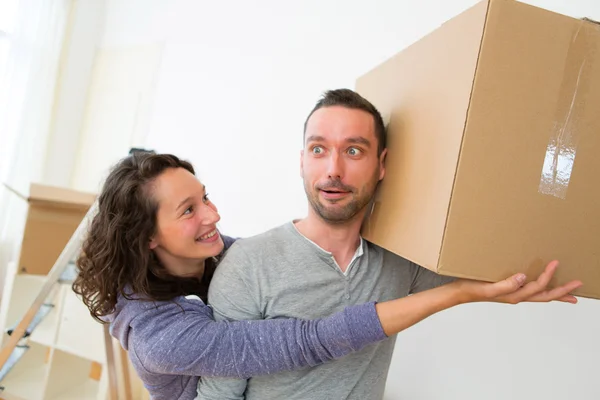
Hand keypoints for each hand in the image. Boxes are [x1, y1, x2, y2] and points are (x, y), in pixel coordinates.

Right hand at [453, 260, 581, 304]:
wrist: (459, 292)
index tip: (555, 262)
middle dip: (562, 292)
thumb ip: (506, 285)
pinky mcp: (508, 290)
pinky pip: (531, 291)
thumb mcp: (488, 287)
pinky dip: (542, 290)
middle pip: (545, 296)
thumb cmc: (471, 289)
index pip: (538, 287)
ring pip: (540, 295)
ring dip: (555, 293)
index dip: (548, 276)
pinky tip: (540, 285)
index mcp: (514, 295)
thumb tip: (524, 277)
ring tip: (568, 293)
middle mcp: (517, 296)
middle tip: (578, 286)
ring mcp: (513, 294)